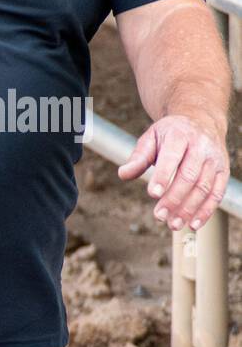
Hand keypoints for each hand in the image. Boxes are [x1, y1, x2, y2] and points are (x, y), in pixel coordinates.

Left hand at [117, 114, 230, 231]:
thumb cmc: (170, 134)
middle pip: (189, 176)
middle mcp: (201, 146)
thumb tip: (123, 174)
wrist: (201, 121)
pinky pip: (217, 193)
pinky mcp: (223, 171)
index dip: (163, 176)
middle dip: (174, 198)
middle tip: (159, 216)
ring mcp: (215, 159)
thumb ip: (138, 157)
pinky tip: (193, 224)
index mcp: (180, 136)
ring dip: (189, 209)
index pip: (172, 158)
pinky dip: (206, 211)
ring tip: (173, 224)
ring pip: (204, 187)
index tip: (153, 194)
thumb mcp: (151, 138)